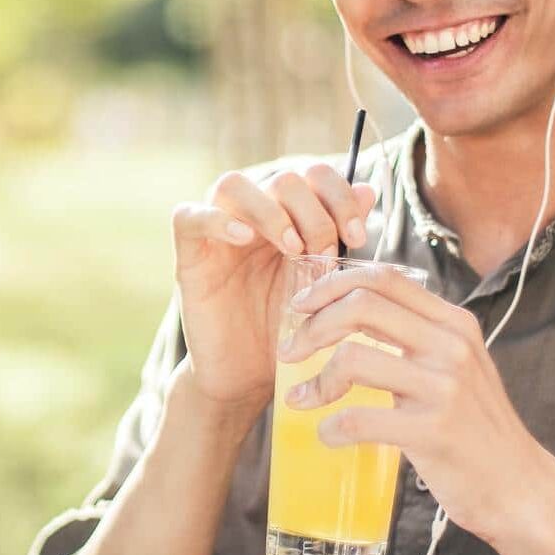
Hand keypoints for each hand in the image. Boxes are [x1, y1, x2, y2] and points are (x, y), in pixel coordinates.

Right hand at [171, 163, 375, 417]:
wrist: (250, 378)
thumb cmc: (289, 332)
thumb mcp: (324, 284)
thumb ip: (341, 238)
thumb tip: (367, 190)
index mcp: (288, 218)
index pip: (313, 176)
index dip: (339, 195)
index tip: (357, 237)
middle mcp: (252, 218)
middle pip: (281, 179)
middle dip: (313, 212)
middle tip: (324, 254)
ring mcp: (217, 234)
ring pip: (232, 185)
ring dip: (270, 210)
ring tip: (293, 248)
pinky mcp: (190, 257)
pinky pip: (187, 216)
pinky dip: (216, 218)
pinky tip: (244, 239)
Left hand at [278, 264, 548, 544]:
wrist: (517, 486)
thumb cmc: (475, 428)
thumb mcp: (456, 367)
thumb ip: (416, 338)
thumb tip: (349, 315)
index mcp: (454, 323)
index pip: (383, 278)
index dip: (332, 284)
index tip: (301, 306)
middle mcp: (451, 346)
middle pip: (362, 306)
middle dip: (313, 326)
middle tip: (290, 352)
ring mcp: (445, 387)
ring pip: (354, 358)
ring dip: (315, 381)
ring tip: (301, 400)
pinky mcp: (434, 431)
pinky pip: (360, 419)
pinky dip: (332, 427)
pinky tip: (329, 436)